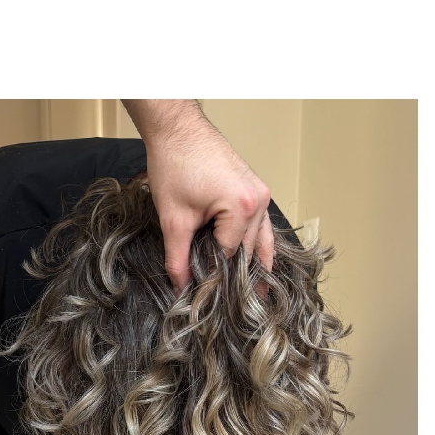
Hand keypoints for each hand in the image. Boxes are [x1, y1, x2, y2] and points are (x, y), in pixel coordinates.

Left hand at [121, 100, 273, 293]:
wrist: (177, 128)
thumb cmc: (174, 163)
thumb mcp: (172, 219)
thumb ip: (177, 258)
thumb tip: (180, 288)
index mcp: (242, 208)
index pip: (230, 257)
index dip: (216, 278)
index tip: (207, 299)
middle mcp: (258, 202)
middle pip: (249, 252)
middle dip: (236, 275)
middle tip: (229, 306)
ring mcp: (260, 194)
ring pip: (261, 240)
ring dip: (255, 263)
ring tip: (256, 294)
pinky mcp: (255, 189)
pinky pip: (260, 225)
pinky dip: (255, 243)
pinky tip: (256, 262)